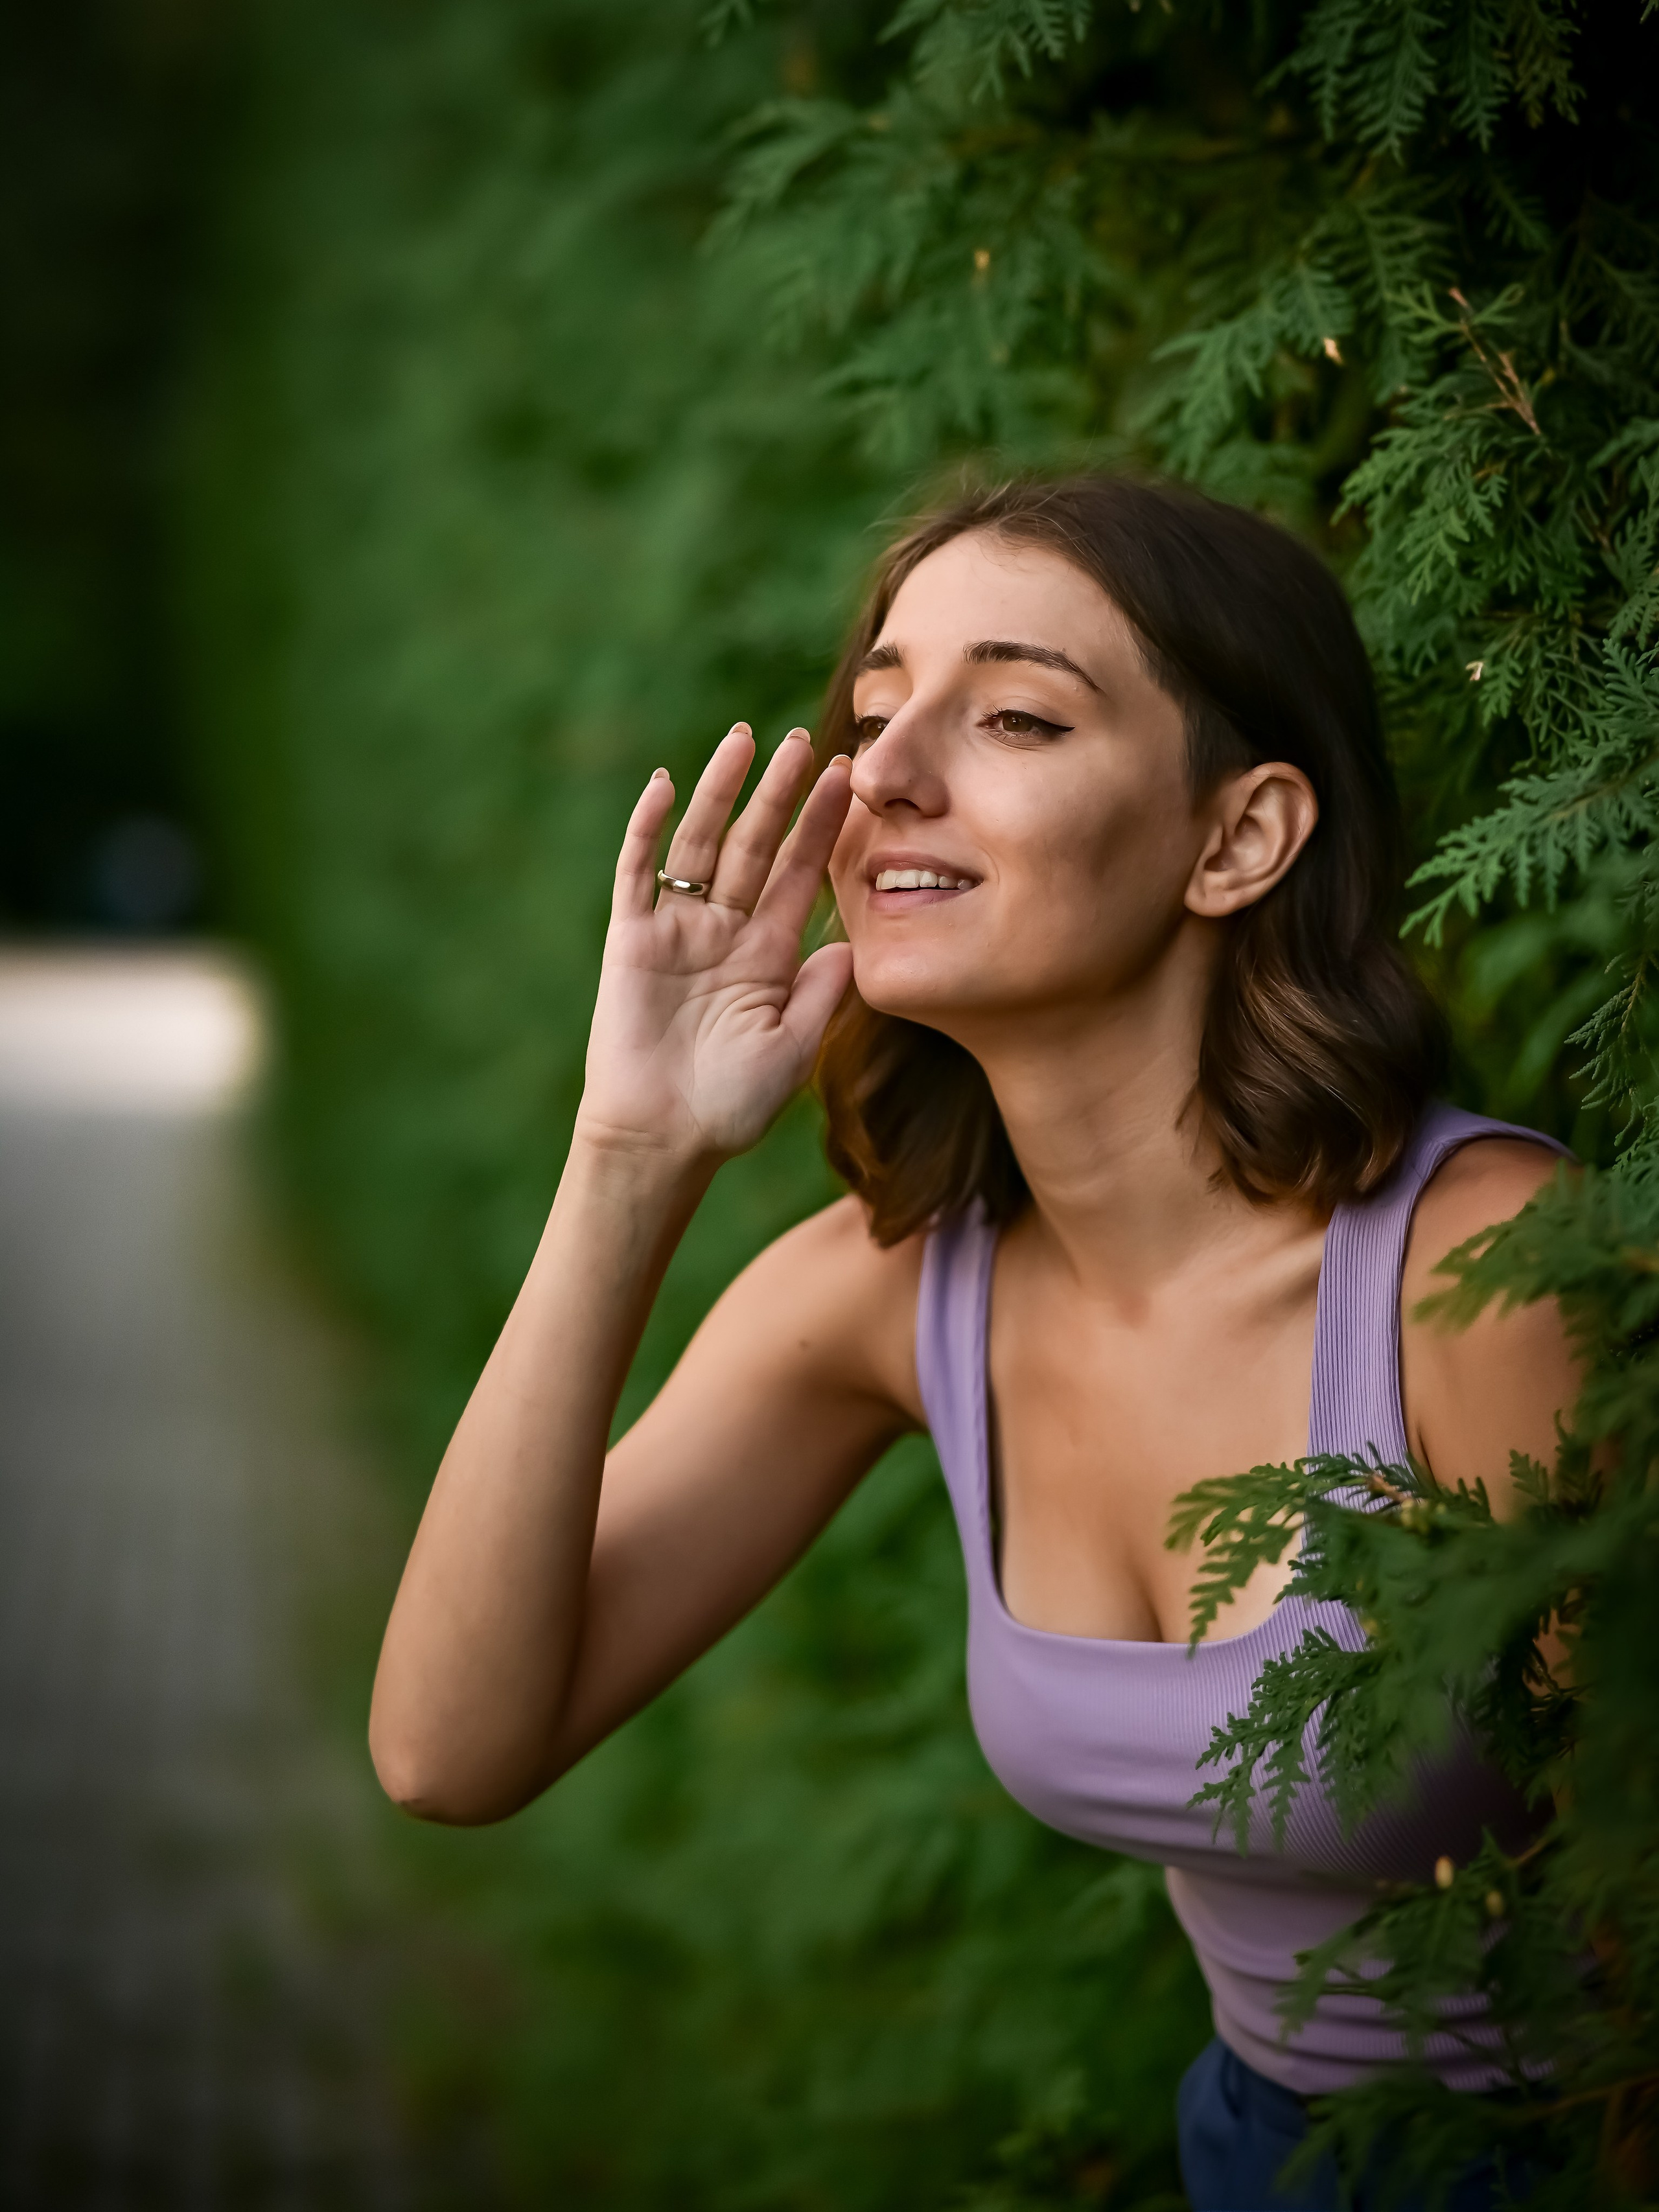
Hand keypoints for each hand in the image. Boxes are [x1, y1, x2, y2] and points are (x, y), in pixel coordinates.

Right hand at [576, 725, 854, 1164]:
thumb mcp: (793, 1049)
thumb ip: (821, 994)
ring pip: (701, 844)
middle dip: (780, 793)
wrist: (663, 1140)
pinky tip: (664, 784)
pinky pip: (638, 874)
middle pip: (757, 845)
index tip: (848, 778)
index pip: (801, 874)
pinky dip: (647, 828)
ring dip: (722, 792)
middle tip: (806, 737)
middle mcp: (725, 931)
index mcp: (769, 953)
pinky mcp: (632, 940)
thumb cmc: (730, 1106)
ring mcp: (677, 930)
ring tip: (744, 740)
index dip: (822, 826)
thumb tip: (851, 941)